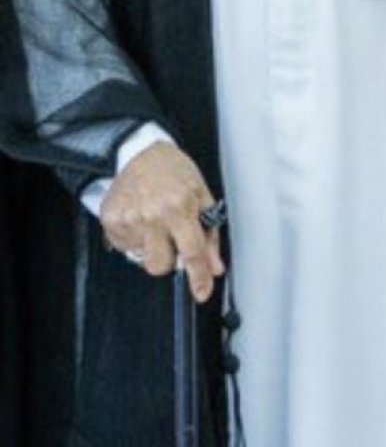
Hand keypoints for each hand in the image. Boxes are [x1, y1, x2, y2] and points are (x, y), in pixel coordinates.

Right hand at [100, 141, 224, 304]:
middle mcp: (153, 215)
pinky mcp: (110, 220)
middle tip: (171, 239)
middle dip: (169, 260)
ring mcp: (129, 218)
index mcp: (180, 208)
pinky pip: (124, 248)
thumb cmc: (174, 172)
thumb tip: (214, 267)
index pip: (192, 253)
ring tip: (154, 222)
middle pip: (161, 266)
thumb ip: (209, 235)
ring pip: (142, 258)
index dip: (198, 278)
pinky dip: (134, 239)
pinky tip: (139, 218)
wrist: (140, 153)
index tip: (202, 293)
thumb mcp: (202, 197)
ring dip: (151, 247)